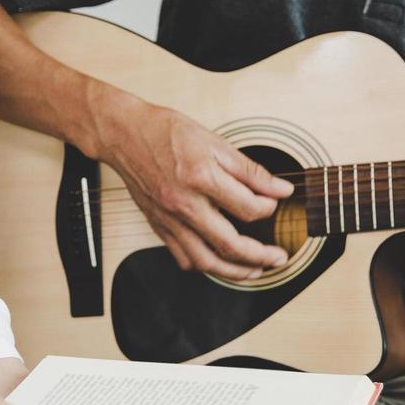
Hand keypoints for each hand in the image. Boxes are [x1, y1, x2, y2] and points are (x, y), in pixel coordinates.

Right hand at [98, 95, 294, 278]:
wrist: (123, 135)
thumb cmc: (165, 132)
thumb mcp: (214, 142)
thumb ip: (250, 170)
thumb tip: (280, 189)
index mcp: (201, 178)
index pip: (247, 208)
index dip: (269, 208)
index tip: (274, 203)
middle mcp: (183, 204)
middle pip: (230, 244)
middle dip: (260, 256)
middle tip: (278, 257)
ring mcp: (169, 219)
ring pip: (206, 261)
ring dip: (234, 272)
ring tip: (254, 270)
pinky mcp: (158, 226)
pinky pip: (183, 257)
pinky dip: (205, 265)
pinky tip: (218, 261)